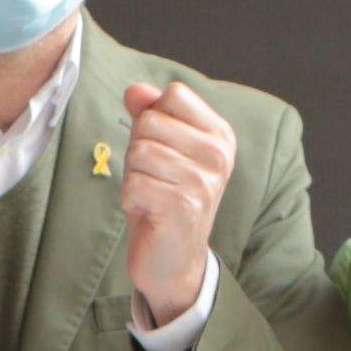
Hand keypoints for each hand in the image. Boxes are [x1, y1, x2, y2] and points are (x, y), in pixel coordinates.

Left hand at [119, 79, 232, 329]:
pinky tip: (149, 212)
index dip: (152, 118)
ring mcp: (203, 181)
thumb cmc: (165, 198)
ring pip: (139, 151)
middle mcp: (218, 155)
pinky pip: (133, 183)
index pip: (174, 94)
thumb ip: (149, 114)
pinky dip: (130, 199)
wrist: (173, 260)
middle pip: (150, 121)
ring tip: (152, 195)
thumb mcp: (160, 149)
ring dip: (133, 176)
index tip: (163, 149)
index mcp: (220, 134)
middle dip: (138, 149)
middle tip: (154, 178)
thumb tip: (135, 90)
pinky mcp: (183, 206)